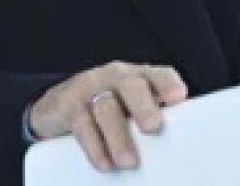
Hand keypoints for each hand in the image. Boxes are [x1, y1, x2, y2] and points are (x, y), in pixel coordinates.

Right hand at [28, 61, 187, 171]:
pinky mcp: (69, 106)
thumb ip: (153, 116)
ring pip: (106, 108)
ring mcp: (91, 89)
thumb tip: (179, 147)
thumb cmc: (111, 108)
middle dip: (143, 106)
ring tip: (129, 162)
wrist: (60, 103)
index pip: (158, 75)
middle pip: (131, 86)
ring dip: (118, 136)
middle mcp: (117, 77)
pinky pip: (83, 125)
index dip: (168, 84)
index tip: (177, 98)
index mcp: (140, 77)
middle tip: (152, 128)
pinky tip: (104, 163)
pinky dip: (95, 147)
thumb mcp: (132, 105)